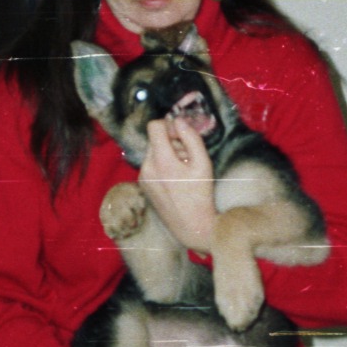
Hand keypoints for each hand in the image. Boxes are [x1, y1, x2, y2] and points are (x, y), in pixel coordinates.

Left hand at [137, 116, 215, 253]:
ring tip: (184, 170)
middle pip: (154, 139)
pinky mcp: (143, 185)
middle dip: (171, 141)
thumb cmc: (200, 195)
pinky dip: (162, 166)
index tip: (182, 134)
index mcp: (161, 160)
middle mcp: (147, 167)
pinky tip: (176, 180)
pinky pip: (151, 165)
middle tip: (188, 156)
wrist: (191, 226)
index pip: (154, 126)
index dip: (169, 125)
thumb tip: (179, 121)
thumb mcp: (203, 163)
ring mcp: (143, 177)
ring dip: (168, 154)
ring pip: (153, 152)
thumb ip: (191, 138)